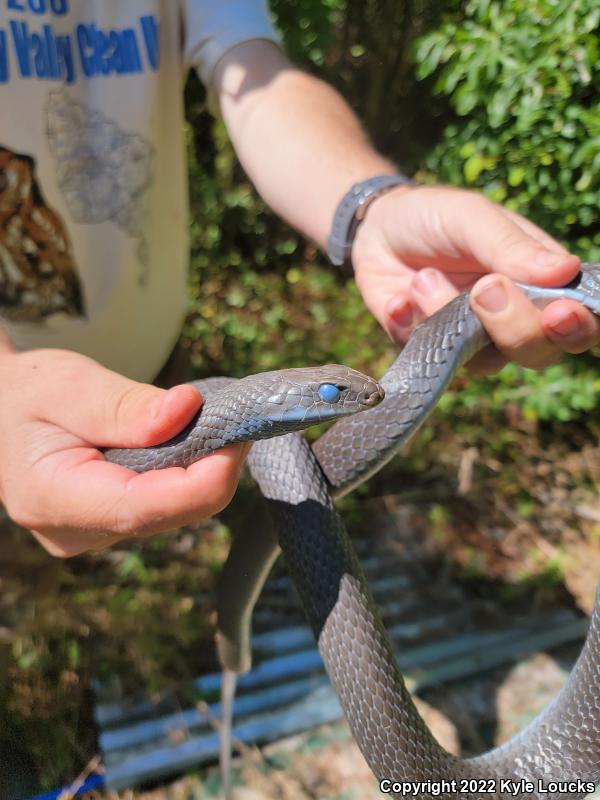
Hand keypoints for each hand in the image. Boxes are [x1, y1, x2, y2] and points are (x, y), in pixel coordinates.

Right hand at [0, 349, 248, 556]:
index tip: (237, 440)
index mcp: (50, 499)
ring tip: (206, 423)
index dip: (200, 481)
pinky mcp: (111, 526)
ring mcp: (93, 535)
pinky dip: (185, 475)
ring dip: (200, 471)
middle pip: (165, 514)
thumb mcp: (69, 385)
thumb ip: (125, 405)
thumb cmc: (31, 393)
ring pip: (171, 513)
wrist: (6, 409)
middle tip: (233, 419)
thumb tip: (188, 409)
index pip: (140, 507)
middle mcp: (73, 532)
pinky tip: (186, 442)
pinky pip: (164, 507)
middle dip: (209, 469)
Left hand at [352, 185, 599, 371]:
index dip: (579, 327)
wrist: (376, 230)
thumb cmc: (436, 217)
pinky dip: (411, 324)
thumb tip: (566, 271)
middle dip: (515, 328)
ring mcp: (473, 340)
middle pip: (538, 353)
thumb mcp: (472, 217)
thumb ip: (511, 245)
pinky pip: (430, 357)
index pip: (580, 319)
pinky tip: (399, 298)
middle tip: (484, 288)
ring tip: (423, 278)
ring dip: (450, 318)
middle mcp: (513, 318)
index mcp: (540, 283)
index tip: (559, 313)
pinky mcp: (432, 351)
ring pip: (484, 362)